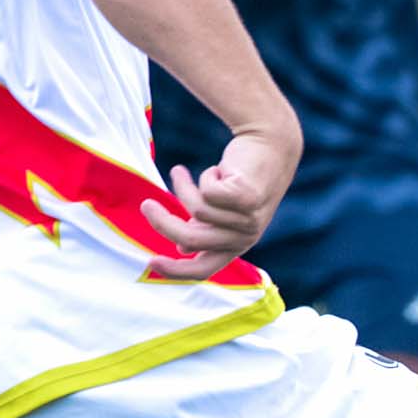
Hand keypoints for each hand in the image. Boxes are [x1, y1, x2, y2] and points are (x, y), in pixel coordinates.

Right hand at [142, 132, 290, 279]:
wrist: (271, 146)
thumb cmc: (241, 179)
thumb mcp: (221, 209)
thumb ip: (204, 228)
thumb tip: (183, 249)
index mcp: (236, 245)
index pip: (202, 270)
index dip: (174, 270)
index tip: (150, 263)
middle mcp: (245, 238)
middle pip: (189, 238)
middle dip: (162, 222)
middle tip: (146, 204)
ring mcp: (249, 219)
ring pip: (197, 209)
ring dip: (187, 187)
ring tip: (200, 174)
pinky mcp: (248, 198)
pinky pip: (207, 191)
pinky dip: (206, 176)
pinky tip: (221, 169)